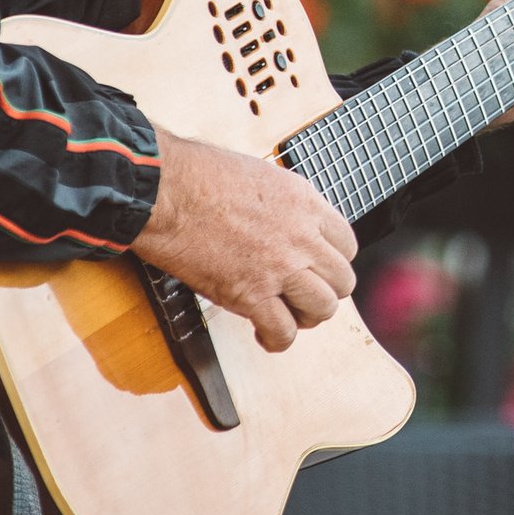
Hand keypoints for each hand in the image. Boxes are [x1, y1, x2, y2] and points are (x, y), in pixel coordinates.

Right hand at [133, 133, 358, 351]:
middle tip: (301, 295)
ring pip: (322, 308)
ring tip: (285, 315)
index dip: (332, 261)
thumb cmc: (199, 175)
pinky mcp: (251, 294)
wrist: (166, 191)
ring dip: (305, 316)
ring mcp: (280, 268)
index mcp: (306, 203)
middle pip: (342, 280)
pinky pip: (283, 331)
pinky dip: (276, 339)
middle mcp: (302, 237)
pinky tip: (263, 333)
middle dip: (325, 291)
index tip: (316, 268)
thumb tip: (282, 220)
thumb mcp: (261, 176)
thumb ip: (283, 204)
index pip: (347, 244)